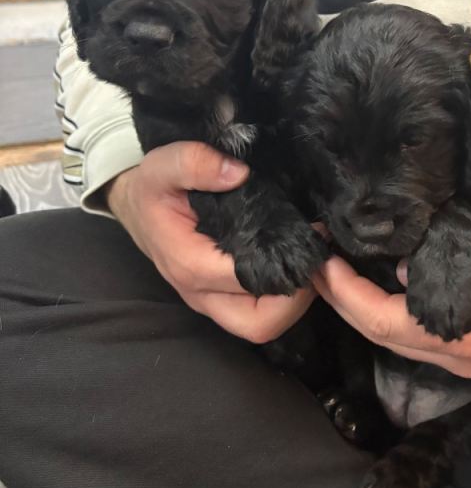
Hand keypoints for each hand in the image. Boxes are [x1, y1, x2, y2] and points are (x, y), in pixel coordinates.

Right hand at [106, 142, 314, 341]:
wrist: (136, 208)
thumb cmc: (152, 189)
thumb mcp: (161, 165)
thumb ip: (193, 162)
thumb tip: (238, 173)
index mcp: (189, 263)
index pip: (247, 280)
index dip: (286, 264)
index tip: (312, 234)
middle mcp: (201, 293)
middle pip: (258, 323)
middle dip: (296, 300)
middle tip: (317, 258)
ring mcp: (211, 301)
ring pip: (261, 324)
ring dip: (293, 302)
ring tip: (311, 261)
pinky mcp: (221, 299)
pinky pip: (257, 313)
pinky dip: (283, 299)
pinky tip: (297, 263)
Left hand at [314, 231, 470, 377]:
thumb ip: (469, 266)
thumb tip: (407, 270)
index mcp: (467, 335)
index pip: (386, 319)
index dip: (347, 293)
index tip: (322, 259)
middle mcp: (456, 356)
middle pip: (380, 333)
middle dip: (341, 298)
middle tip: (316, 260)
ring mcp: (462, 359)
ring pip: (393, 337)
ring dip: (359, 305)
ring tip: (336, 269)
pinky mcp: (470, 352)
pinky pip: (411, 334)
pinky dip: (384, 310)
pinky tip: (375, 286)